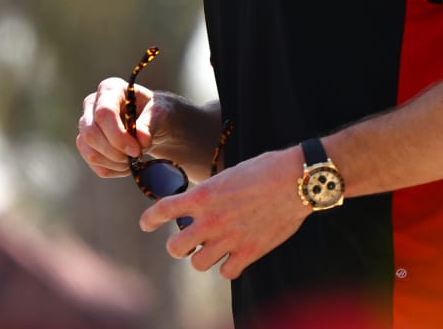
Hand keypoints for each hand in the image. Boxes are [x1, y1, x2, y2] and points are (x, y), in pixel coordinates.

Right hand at [75, 77, 149, 176]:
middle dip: (115, 152)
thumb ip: (150, 123)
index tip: (137, 150)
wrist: (154, 124)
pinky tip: (127, 164)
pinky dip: (113, 169)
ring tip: (134, 160)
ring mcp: (86, 124)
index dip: (118, 136)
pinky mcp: (86, 143)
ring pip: (89, 151)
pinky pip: (94, 163)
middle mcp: (92, 104)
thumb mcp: (160, 113)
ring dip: (114, 162)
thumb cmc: (156, 113)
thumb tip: (141, 138)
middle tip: (137, 156)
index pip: (103, 113)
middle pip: (91, 134)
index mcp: (110, 89)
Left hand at [138, 146, 307, 278]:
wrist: (296, 180)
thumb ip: (210, 194)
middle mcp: (211, 220)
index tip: (145, 224)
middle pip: (175, 247)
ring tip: (209, 249)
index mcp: (203, 196)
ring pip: (198, 264)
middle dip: (176, 246)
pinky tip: (233, 257)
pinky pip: (227, 272)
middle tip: (184, 241)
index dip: (149, 220)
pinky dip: (228, 267)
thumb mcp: (227, 175)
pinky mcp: (250, 252)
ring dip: (201, 257)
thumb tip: (199, 206)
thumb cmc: (264, 170)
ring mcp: (230, 239)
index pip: (162, 210)